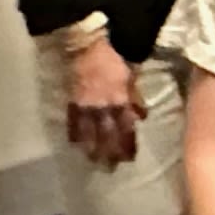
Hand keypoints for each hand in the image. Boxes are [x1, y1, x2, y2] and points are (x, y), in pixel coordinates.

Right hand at [65, 39, 143, 167]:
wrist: (87, 47)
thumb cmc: (114, 59)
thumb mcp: (131, 76)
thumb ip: (135, 97)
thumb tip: (141, 116)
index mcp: (121, 99)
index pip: (126, 127)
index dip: (127, 143)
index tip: (129, 158)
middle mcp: (103, 105)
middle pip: (107, 133)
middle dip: (109, 151)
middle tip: (110, 168)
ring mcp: (86, 104)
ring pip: (90, 131)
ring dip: (92, 147)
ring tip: (93, 162)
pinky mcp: (72, 100)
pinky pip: (73, 120)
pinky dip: (75, 133)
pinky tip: (75, 145)